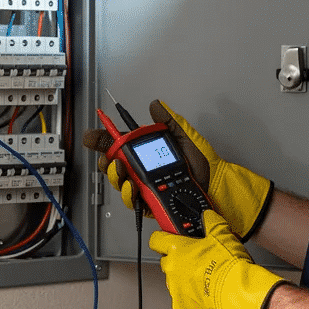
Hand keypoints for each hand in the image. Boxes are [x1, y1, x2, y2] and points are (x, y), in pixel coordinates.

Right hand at [80, 99, 273, 237]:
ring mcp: (145, 188)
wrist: (216, 185)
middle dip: (106, 162)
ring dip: (116, 178)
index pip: (118, 146)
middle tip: (110, 158)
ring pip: (120, 185)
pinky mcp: (151, 204)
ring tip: (122, 171)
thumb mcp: (186, 137)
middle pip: (113, 167)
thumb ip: (170, 122)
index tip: (91, 137)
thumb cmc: (203, 164)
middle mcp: (142, 171)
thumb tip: (155, 105)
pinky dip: (130, 194)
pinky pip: (134, 201)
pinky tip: (133, 187)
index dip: (102, 141)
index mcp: (147, 153)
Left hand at [149, 210, 286, 308]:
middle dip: (176, 259)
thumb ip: (211, 222)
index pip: (156, 240)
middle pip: (165, 261)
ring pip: (172, 281)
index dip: (162, 237)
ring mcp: (175, 289)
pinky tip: (202, 293)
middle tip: (193, 259)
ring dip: (183, 279)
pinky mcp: (182, 306)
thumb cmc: (228, 265)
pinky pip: (180, 301)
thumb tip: (208, 216)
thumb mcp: (222, 234)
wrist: (237, 292)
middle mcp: (172, 269)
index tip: (166, 238)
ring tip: (201, 277)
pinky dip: (189, 299)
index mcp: (177, 249)